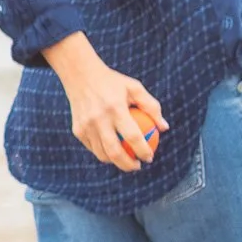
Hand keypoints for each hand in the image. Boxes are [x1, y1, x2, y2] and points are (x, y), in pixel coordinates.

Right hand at [42, 32, 168, 171]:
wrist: (80, 75)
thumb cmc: (113, 82)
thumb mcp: (135, 88)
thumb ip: (152, 107)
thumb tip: (164, 128)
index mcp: (115, 108)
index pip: (133, 136)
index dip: (143, 150)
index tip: (149, 158)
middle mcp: (99, 119)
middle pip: (115, 152)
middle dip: (128, 165)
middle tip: (138, 166)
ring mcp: (86, 126)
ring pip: (102, 154)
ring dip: (116, 162)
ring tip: (127, 161)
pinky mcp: (77, 130)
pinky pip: (93, 148)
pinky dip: (104, 153)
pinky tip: (113, 153)